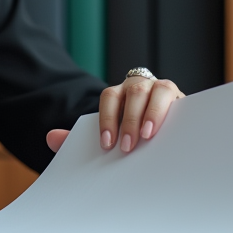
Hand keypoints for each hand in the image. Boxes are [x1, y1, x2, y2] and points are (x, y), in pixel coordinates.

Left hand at [46, 75, 183, 153]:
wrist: (159, 128)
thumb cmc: (128, 133)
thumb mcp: (108, 134)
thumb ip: (79, 137)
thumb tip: (50, 137)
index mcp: (118, 93)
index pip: (109, 97)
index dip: (107, 119)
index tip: (107, 143)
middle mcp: (140, 86)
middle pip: (133, 94)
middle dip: (129, 120)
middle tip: (126, 146)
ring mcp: (162, 90)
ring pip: (157, 92)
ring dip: (151, 113)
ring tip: (148, 136)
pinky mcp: (182, 99)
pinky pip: (179, 100)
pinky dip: (173, 112)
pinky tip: (172, 130)